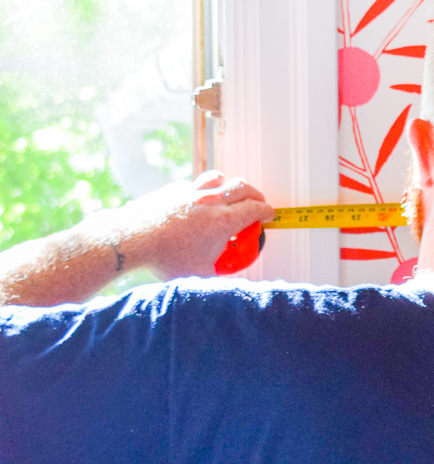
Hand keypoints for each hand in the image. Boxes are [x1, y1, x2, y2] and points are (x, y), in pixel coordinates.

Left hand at [110, 172, 275, 279]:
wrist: (133, 239)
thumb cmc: (165, 258)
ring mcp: (192, 192)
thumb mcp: (200, 275)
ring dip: (230, 184)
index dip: (267, 211)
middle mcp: (211, 201)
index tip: (269, 214)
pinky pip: (194, 184)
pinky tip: (198, 201)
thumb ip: (219, 277)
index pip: (255, 209)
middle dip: (255, 195)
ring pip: (219, 178)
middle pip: (243, 188)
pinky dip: (203, 190)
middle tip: (257, 202)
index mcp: (223, 221)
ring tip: (230, 193)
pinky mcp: (174, 190)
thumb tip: (230, 286)